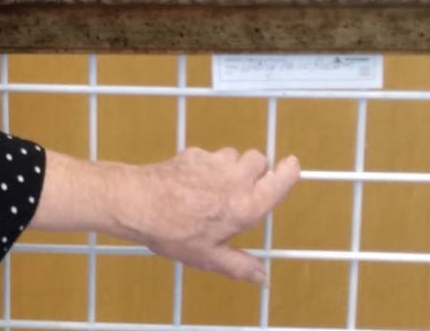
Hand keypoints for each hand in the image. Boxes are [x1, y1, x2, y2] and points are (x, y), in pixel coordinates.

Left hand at [112, 148, 300, 282]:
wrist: (137, 202)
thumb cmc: (173, 232)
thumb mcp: (208, 257)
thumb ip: (239, 266)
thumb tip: (262, 277)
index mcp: (246, 206)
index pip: (280, 180)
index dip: (289, 171)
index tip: (291, 166)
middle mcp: (235, 179)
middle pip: (259, 159)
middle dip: (256, 170)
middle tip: (243, 189)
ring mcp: (213, 161)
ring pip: (234, 154)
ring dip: (232, 166)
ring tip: (216, 188)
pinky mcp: (193, 153)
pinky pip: (210, 154)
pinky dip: (208, 165)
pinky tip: (193, 183)